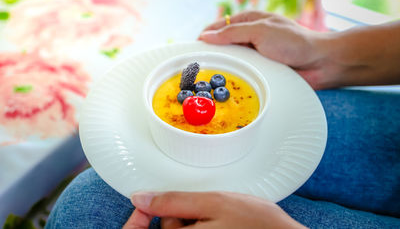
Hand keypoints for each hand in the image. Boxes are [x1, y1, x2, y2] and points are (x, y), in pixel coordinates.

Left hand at [123, 191, 305, 228]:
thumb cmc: (257, 224)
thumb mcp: (213, 203)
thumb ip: (173, 201)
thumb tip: (141, 199)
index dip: (137, 220)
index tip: (144, 205)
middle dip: (175, 215)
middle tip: (201, 210)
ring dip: (190, 220)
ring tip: (216, 217)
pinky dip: (199, 227)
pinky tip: (218, 224)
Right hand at [199, 11, 399, 88]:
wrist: (320, 64)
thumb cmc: (294, 43)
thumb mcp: (260, 31)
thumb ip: (232, 33)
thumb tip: (205, 36)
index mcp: (248, 21)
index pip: (218, 27)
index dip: (204, 38)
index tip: (191, 50)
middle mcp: (249, 38)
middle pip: (222, 46)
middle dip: (211, 54)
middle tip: (198, 67)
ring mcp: (254, 55)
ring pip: (231, 62)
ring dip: (223, 68)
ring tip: (209, 79)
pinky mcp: (260, 71)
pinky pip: (241, 74)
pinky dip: (234, 78)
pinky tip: (226, 85)